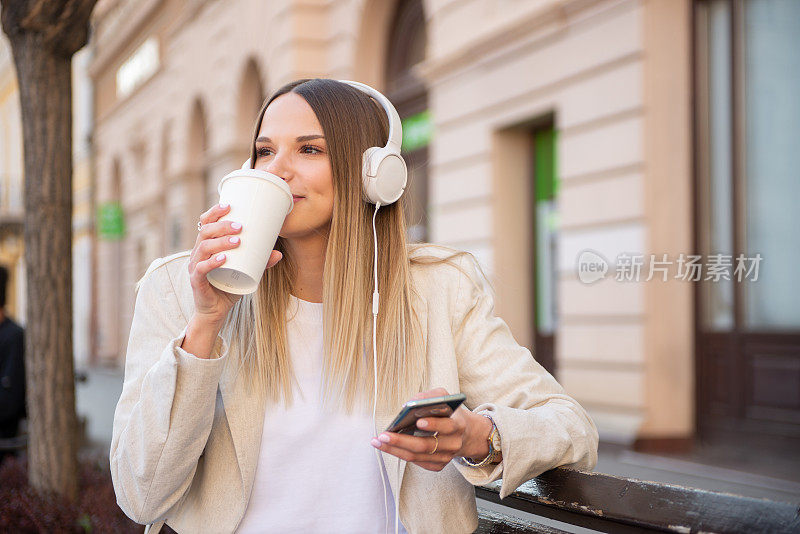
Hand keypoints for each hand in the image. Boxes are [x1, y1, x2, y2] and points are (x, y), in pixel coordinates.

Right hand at [189, 203, 282, 324]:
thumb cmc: (228, 287)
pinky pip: (201, 269)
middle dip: (222, 225)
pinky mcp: (196, 281)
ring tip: (238, 241)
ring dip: (220, 242)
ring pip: (203, 247)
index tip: (229, 206)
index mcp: (206, 246)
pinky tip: (224, 259)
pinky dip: (212, 262)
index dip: (214, 213)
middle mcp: (198, 253)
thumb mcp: (247, 272)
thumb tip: (278, 253)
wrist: (215, 311)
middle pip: (205, 232)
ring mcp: (195, 266)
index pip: (205, 223)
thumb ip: (261, 263)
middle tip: (240, 226)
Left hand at [370, 387, 493, 471]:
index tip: (418, 421)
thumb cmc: (450, 413)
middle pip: (426, 445)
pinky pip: (417, 462)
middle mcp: (453, 444)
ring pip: (417, 456)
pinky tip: (388, 447)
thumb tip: (407, 405)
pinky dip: (401, 454)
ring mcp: (446, 457)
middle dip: (402, 441)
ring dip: (395, 450)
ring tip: (378, 442)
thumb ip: (430, 396)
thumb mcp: (445, 398)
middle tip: (384, 435)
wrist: (466, 434)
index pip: (446, 426)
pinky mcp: (439, 465)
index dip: (433, 424)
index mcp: (458, 425)